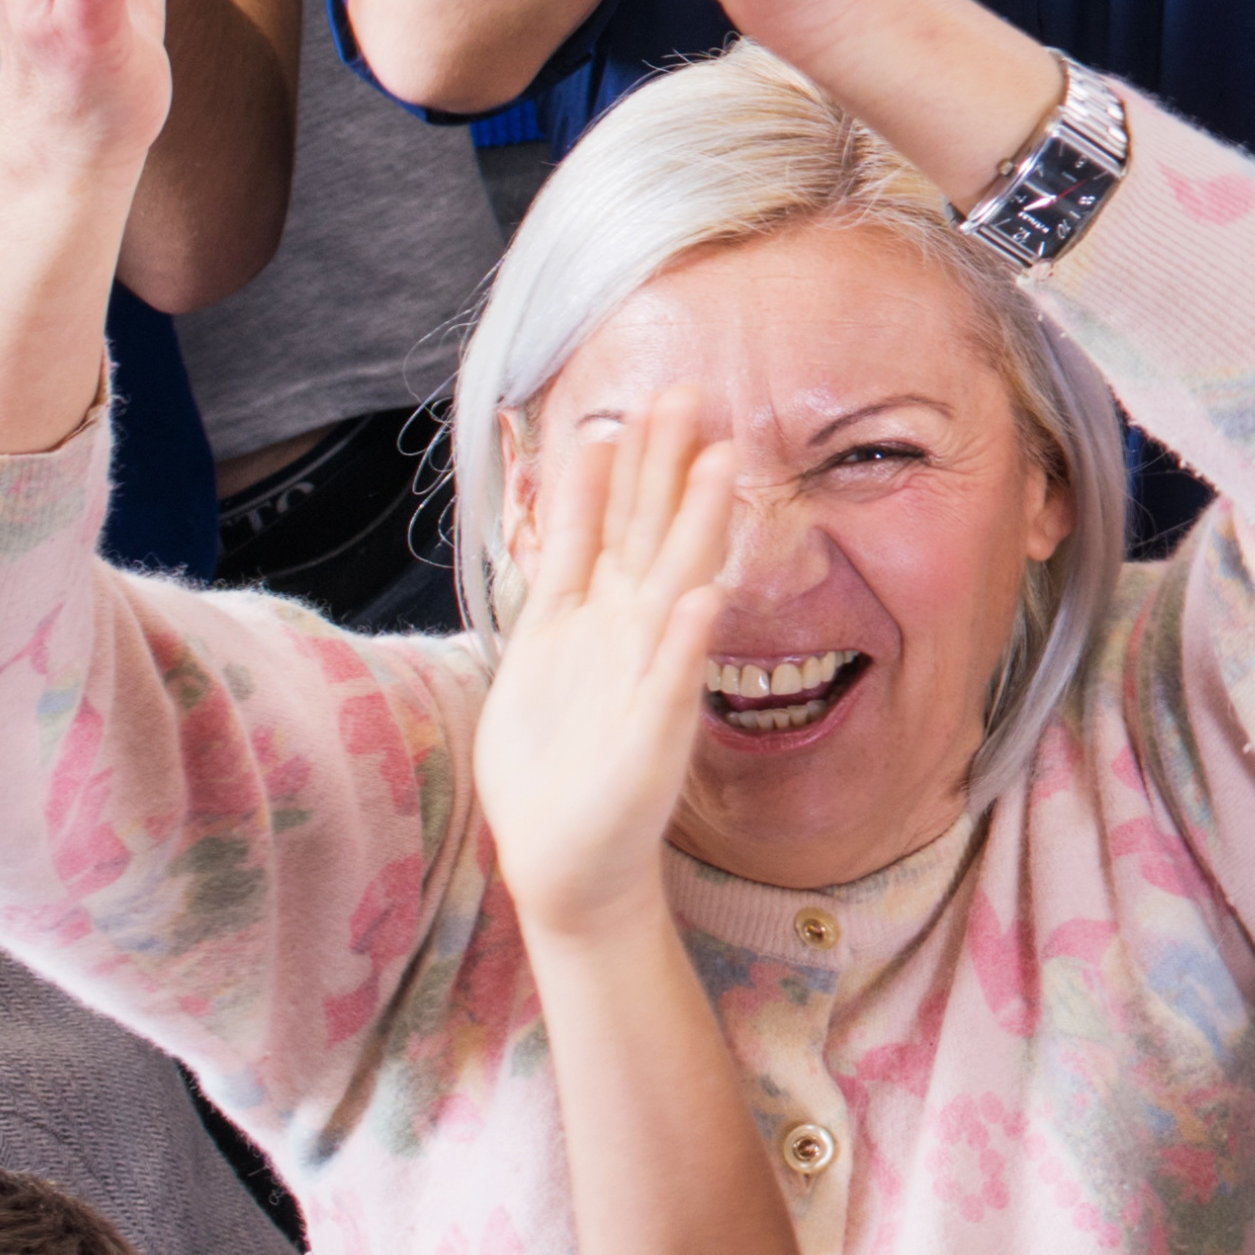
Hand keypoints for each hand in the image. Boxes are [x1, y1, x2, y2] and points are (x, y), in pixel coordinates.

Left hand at [471, 391, 781, 936]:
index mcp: (587, 619)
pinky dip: (685, 640)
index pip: (603, 526)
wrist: (564, 861)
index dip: (612, 471)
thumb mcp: (534, 662)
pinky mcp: (652, 734)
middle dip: (665, 465)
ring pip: (673, 585)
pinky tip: (700, 599)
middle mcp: (624, 635)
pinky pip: (671, 679)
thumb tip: (566, 528)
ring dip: (697, 526)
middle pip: (648, 534)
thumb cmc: (549, 766)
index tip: (625, 407)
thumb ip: (555, 592)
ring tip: (720, 464)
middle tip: (687, 393)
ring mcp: (643, 678)